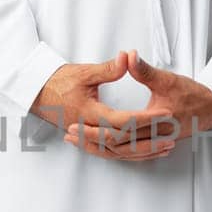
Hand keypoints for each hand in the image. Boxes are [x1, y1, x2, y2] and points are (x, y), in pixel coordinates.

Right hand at [30, 51, 177, 160]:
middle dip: (150, 138)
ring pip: (121, 151)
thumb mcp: (84, 72)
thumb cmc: (60, 81)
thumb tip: (128, 58)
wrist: (38, 93)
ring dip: (145, 150)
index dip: (145, 117)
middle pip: (124, 140)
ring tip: (168, 147)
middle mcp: (89, 129)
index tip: (165, 112)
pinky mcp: (91, 140)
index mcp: (89, 112)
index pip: (122, 119)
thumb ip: (108, 69)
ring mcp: (90, 137)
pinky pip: (115, 153)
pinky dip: (133, 154)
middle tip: (173, 133)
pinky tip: (149, 152)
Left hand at [63, 48, 211, 158]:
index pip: (118, 131)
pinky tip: (100, 148)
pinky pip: (128, 153)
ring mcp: (153, 142)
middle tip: (69, 134)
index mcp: (153, 122)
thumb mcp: (168, 79)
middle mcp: (152, 137)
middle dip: (90, 141)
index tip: (75, 123)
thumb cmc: (193, 94)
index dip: (94, 129)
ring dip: (99, 149)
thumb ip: (145, 70)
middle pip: (115, 145)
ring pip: (121, 152)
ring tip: (77, 142)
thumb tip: (128, 56)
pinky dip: (112, 152)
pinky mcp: (153, 143)